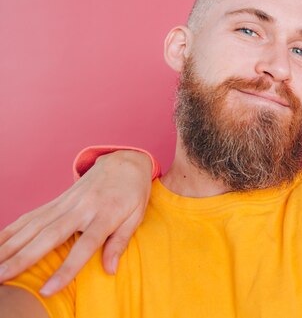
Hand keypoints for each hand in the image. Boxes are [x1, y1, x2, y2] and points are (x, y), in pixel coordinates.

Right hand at [0, 150, 152, 295]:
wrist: (125, 161)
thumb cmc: (133, 193)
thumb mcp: (137, 216)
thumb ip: (120, 242)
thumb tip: (110, 270)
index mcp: (105, 214)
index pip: (84, 246)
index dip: (67, 269)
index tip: (48, 290)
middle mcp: (82, 207)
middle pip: (50, 235)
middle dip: (23, 258)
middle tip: (1, 277)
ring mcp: (67, 201)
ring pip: (34, 225)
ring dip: (11, 245)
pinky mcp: (58, 198)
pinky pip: (32, 215)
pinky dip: (13, 229)